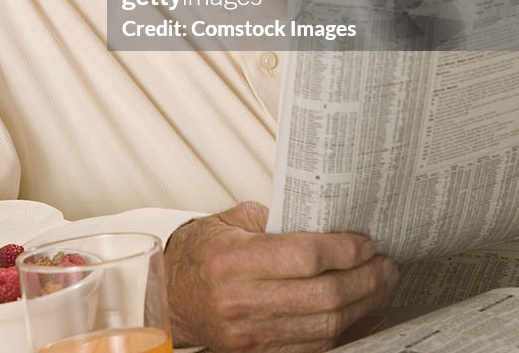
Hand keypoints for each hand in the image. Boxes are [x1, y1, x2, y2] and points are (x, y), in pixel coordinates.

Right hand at [163, 201, 396, 352]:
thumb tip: (330, 223)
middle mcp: (241, 301)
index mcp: (232, 261)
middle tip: (385, 264)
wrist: (174, 295)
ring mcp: (251, 335)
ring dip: (362, 306)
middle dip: (364, 280)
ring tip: (380, 285)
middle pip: (322, 296)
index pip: (304, 257)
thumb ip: (279, 221)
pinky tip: (364, 315)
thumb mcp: (234, 220)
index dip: (344, 250)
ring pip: (325, 327)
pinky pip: (315, 348)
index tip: (366, 242)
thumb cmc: (203, 252)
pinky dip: (346, 332)